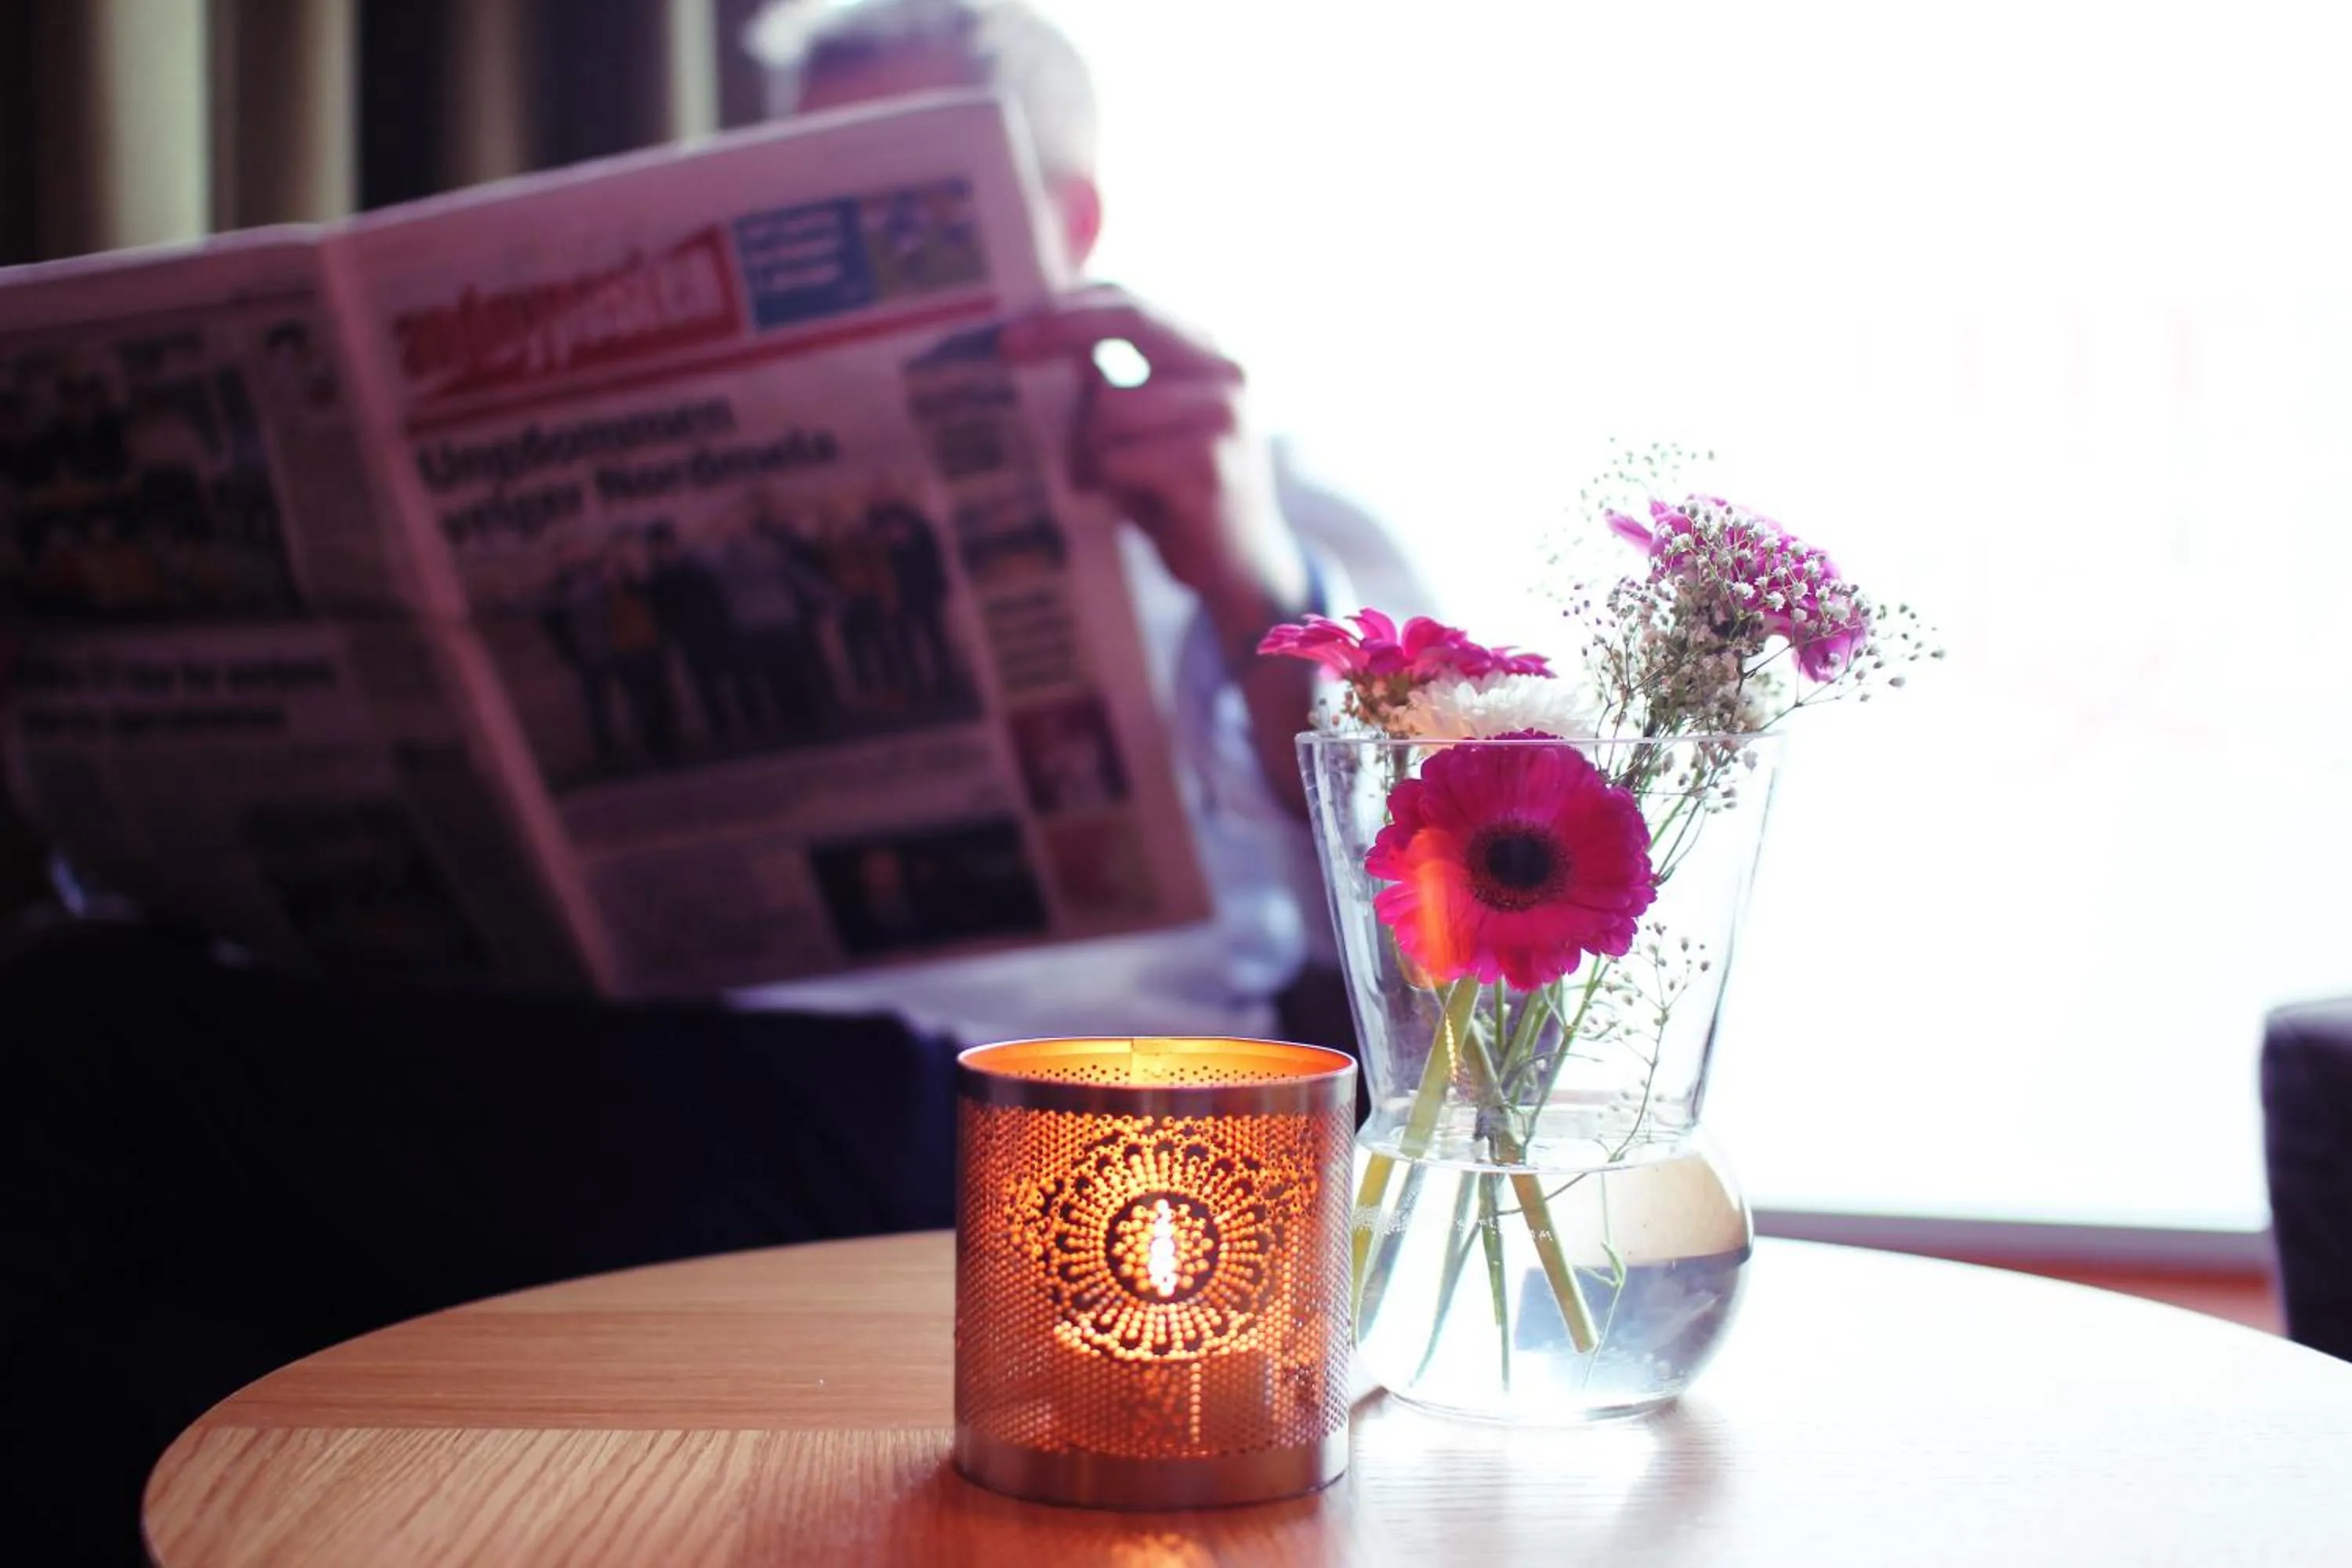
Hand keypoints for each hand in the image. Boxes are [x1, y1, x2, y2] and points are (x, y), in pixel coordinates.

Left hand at [999, 285, 1308, 652]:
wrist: (1239, 563)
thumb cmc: (1177, 491)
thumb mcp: (1144, 427)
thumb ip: (1110, 383)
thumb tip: (1033, 342)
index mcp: (1206, 353)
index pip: (1133, 302)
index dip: (1070, 305)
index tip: (1013, 325)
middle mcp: (1225, 372)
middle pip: (1133, 322)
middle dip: (1062, 330)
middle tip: (1006, 348)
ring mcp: (1223, 417)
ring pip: (1112, 404)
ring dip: (1086, 448)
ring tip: (1097, 480)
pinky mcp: (1210, 467)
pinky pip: (1120, 458)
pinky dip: (1106, 482)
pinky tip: (1124, 504)